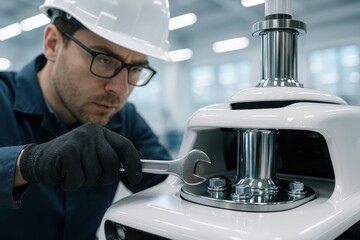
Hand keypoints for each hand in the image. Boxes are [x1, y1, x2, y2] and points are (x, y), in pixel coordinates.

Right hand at [19, 122, 141, 190]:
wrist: (38, 159)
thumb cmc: (71, 159)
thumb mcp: (94, 153)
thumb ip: (113, 155)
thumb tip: (139, 162)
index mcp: (101, 131)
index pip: (125, 146)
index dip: (134, 163)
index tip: (137, 177)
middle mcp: (92, 132)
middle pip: (113, 163)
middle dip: (106, 178)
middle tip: (94, 179)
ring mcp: (79, 141)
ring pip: (96, 174)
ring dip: (86, 181)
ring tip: (75, 173)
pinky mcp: (66, 153)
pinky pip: (79, 180)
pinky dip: (72, 184)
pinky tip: (65, 175)